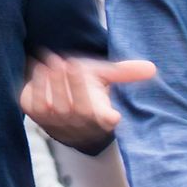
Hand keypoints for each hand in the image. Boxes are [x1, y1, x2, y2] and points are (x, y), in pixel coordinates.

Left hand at [20, 53, 155, 147]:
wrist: (56, 88)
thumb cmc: (85, 82)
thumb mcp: (104, 75)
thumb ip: (124, 73)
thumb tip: (151, 68)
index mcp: (100, 115)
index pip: (106, 121)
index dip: (109, 120)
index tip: (114, 116)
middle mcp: (79, 124)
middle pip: (79, 110)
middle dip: (74, 86)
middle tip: (69, 63)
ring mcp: (56, 123)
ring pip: (55, 109)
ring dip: (54, 84)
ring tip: (53, 62)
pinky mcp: (36, 117)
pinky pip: (35, 106)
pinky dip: (36, 87)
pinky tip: (40, 70)